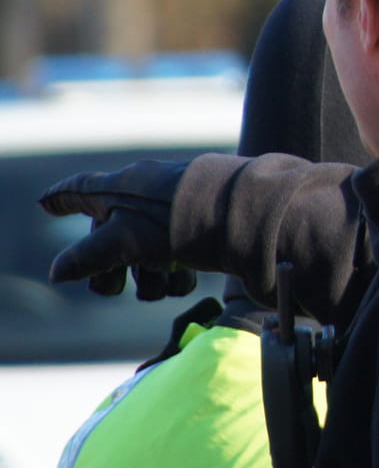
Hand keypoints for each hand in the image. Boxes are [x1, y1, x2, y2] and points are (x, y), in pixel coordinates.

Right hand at [39, 159, 195, 299]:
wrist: (241, 213)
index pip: (82, 190)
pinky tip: (187, 274)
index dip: (63, 197)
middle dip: (115, 269)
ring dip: (151, 276)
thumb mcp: (125, 238)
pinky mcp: (199, 231)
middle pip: (112, 240)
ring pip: (146, 257)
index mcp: (121, 187)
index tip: (47, 203)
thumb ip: (88, 256)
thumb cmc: (176, 217)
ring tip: (165, 273)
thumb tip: (58, 272)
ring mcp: (172, 214)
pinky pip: (176, 260)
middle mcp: (145, 197)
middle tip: (119, 280)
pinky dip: (178, 274)